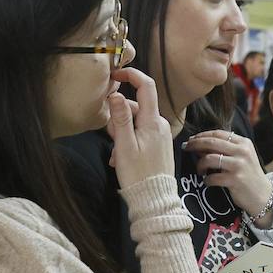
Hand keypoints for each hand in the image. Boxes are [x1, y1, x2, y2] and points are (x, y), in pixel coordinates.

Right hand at [106, 68, 173, 189]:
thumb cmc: (138, 174)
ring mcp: (162, 134)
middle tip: (111, 138)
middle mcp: (161, 124)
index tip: (115, 74)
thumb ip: (120, 119)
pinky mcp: (160, 143)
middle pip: (136, 107)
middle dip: (119, 117)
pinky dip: (129, 141)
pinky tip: (122, 157)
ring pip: (136, 122)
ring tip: (117, 155)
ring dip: (122, 133)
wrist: (154, 198)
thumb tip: (116, 94)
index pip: (146, 86)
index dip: (131, 75)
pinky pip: (141, 133)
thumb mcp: (124, 145)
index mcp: (153, 122)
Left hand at [182, 130, 272, 222]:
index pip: (218, 133)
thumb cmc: (249, 176)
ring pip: (209, 158)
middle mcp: (242, 152)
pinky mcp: (235, 179)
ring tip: (200, 170)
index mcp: (244, 143)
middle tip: (186, 148)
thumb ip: (225, 149)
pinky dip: (207, 180)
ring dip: (200, 164)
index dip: (202, 135)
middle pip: (211, 142)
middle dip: (195, 144)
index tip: (191, 139)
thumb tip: (199, 145)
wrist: (263, 196)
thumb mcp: (241, 157)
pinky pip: (212, 177)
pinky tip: (208, 182)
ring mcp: (239, 165)